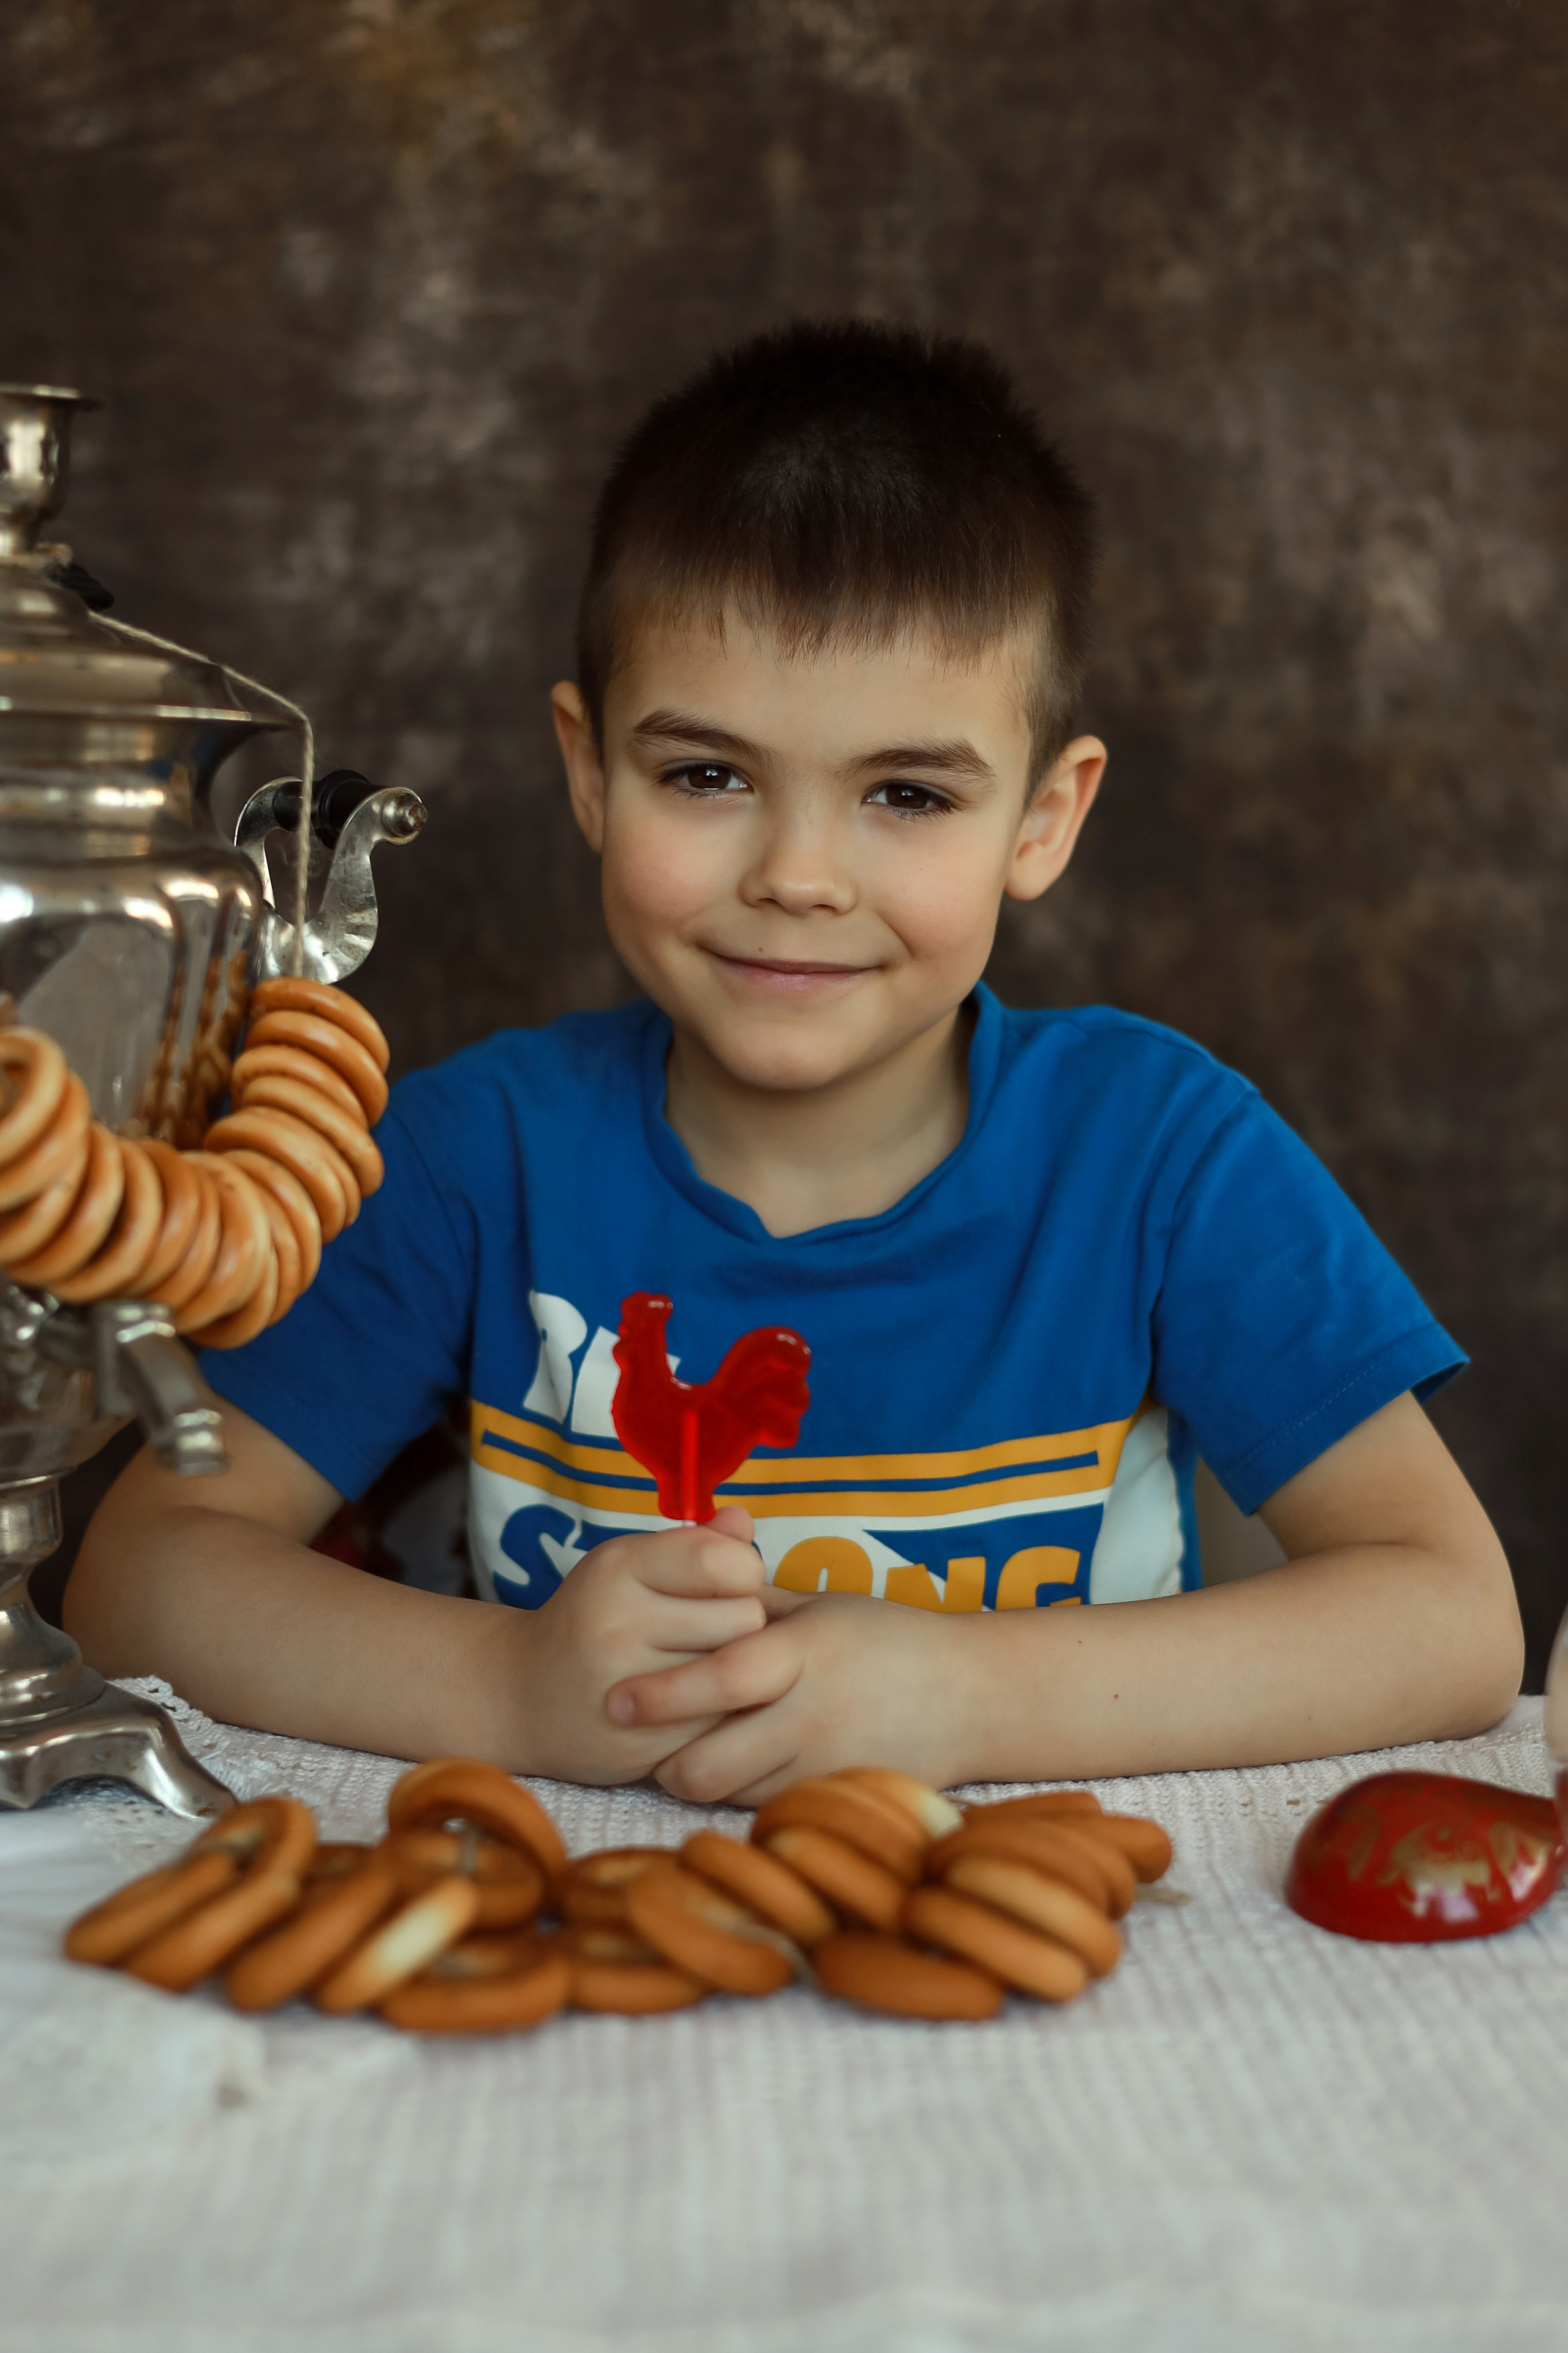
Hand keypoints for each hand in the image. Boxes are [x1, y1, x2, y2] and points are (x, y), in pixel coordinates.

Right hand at [511, 1506, 767, 1782]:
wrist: (522, 1696)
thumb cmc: (596, 1619)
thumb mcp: (631, 1566)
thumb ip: (694, 1543)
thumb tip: (742, 1521)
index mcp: (617, 1567)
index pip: (720, 1560)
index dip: (742, 1571)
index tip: (726, 1584)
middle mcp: (617, 1623)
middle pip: (744, 1618)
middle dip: (742, 1624)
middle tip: (712, 1633)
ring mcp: (628, 1688)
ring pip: (738, 1673)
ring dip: (733, 1672)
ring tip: (701, 1667)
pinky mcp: (644, 1742)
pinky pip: (722, 1722)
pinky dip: (718, 1714)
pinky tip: (689, 1706)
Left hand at [605, 1589, 978, 1803]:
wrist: (973, 1696)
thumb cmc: (889, 1639)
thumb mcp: (823, 1608)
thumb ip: (755, 1604)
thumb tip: (689, 1580)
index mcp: (805, 1651)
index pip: (721, 1677)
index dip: (663, 1693)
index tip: (616, 1698)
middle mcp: (812, 1713)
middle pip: (709, 1763)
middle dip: (666, 1760)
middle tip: (648, 1742)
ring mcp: (825, 1764)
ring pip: (731, 1795)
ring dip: (703, 1779)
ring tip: (692, 1754)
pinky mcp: (836, 1797)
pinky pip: (767, 1809)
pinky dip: (744, 1794)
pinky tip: (745, 1769)